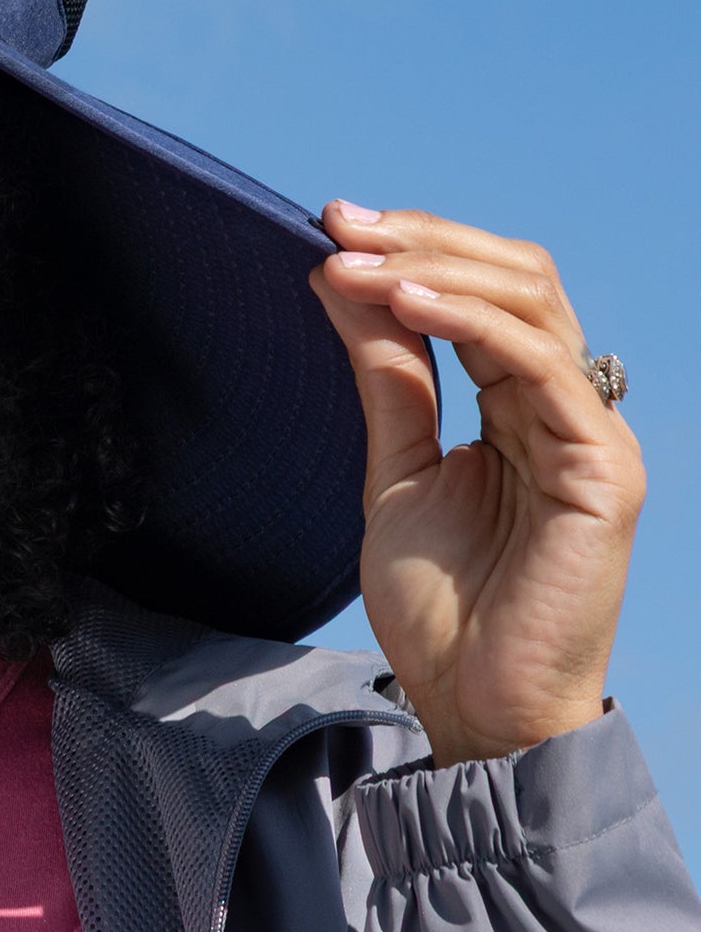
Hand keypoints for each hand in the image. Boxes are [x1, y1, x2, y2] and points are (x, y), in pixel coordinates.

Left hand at [309, 200, 644, 766]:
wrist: (473, 707)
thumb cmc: (442, 607)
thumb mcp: (395, 467)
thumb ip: (386, 376)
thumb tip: (339, 280)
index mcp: (517, 405)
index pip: (480, 292)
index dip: (410, 249)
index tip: (327, 225)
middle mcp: (561, 407)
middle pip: (516, 278)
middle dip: (422, 240)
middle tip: (339, 223)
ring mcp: (590, 433)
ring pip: (532, 304)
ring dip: (436, 267)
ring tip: (355, 260)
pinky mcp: (603, 468)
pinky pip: (542, 367)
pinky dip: (474, 322)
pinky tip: (406, 302)